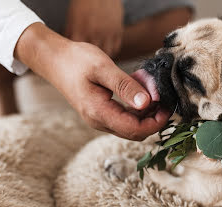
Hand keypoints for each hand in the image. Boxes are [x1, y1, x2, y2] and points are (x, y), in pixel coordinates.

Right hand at [15, 23, 169, 140]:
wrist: (54, 59)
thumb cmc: (76, 60)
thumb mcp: (103, 68)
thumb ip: (125, 86)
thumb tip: (146, 103)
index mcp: (99, 113)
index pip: (135, 130)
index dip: (155, 123)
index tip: (167, 107)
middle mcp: (99, 121)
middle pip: (135, 132)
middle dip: (153, 119)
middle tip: (163, 98)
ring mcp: (99, 119)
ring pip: (131, 126)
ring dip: (146, 113)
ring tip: (151, 90)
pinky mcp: (101, 113)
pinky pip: (124, 118)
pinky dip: (137, 108)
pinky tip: (140, 90)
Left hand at [65, 0, 123, 57]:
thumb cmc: (84, 2)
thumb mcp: (72, 17)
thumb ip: (70, 32)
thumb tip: (69, 45)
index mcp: (81, 30)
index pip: (77, 54)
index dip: (77, 58)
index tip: (76, 60)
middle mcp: (95, 33)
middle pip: (93, 57)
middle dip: (90, 60)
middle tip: (88, 61)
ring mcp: (108, 33)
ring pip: (106, 55)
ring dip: (103, 58)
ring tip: (98, 57)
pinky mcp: (118, 31)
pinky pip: (116, 48)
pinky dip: (111, 51)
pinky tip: (106, 48)